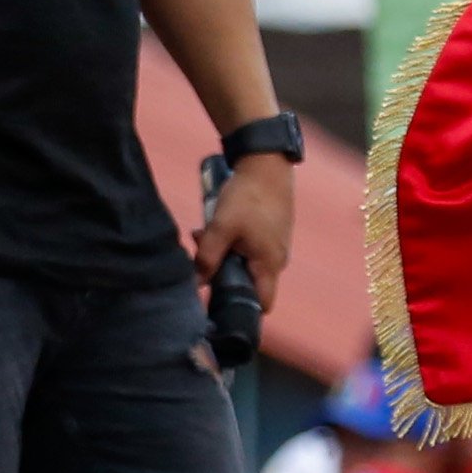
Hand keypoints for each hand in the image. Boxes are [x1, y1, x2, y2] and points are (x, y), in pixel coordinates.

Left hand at [195, 151, 292, 303]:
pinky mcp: (269, 232)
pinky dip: (231, 242)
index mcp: (270, 265)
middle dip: (222, 275)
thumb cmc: (248, 196)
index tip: (216, 303)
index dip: (241, 309)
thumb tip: (195, 284)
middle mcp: (277, 260)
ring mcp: (274, 245)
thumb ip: (207, 258)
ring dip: (222, 254)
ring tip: (202, 235)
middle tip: (200, 259)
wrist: (266, 163)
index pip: (262, 304)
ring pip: (244, 262)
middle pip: (248, 282)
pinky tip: (214, 227)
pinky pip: (248, 247)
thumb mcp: (222, 227)